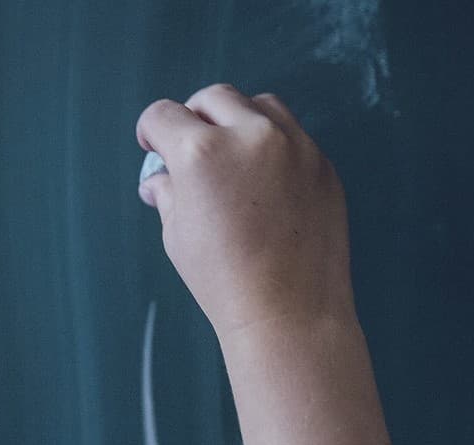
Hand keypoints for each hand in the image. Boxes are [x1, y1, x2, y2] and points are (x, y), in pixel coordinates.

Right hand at [136, 85, 356, 340]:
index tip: (154, 145)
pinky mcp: (322, 164)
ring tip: (232, 155)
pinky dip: (274, 146)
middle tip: (189, 146)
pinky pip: (293, 136)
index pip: (164, 115)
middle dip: (194, 118)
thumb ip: (168, 194)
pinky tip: (265, 182)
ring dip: (239, 119)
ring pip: (260, 105)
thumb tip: (160, 179)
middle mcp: (250, 137)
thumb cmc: (227, 283)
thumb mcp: (178, 236)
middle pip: (213, 98)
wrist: (289, 316)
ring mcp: (293, 146)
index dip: (151, 132)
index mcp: (201, 153)